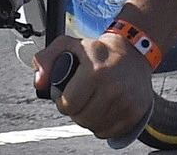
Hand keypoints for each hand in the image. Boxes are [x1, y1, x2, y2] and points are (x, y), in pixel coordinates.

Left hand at [33, 34, 152, 139]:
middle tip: (81, 99)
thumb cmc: (98, 50)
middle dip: (76, 112)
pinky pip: (110, 132)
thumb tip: (40, 83)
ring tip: (92, 103)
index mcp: (95, 71)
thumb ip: (45, 59)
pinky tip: (104, 109)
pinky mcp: (136, 111)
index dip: (63, 102)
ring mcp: (127, 100)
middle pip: (81, 119)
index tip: (68, 95)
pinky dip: (103, 125)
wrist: (134, 50)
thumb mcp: (68, 44)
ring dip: (89, 119)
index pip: (68, 105)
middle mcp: (113, 87)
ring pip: (95, 127)